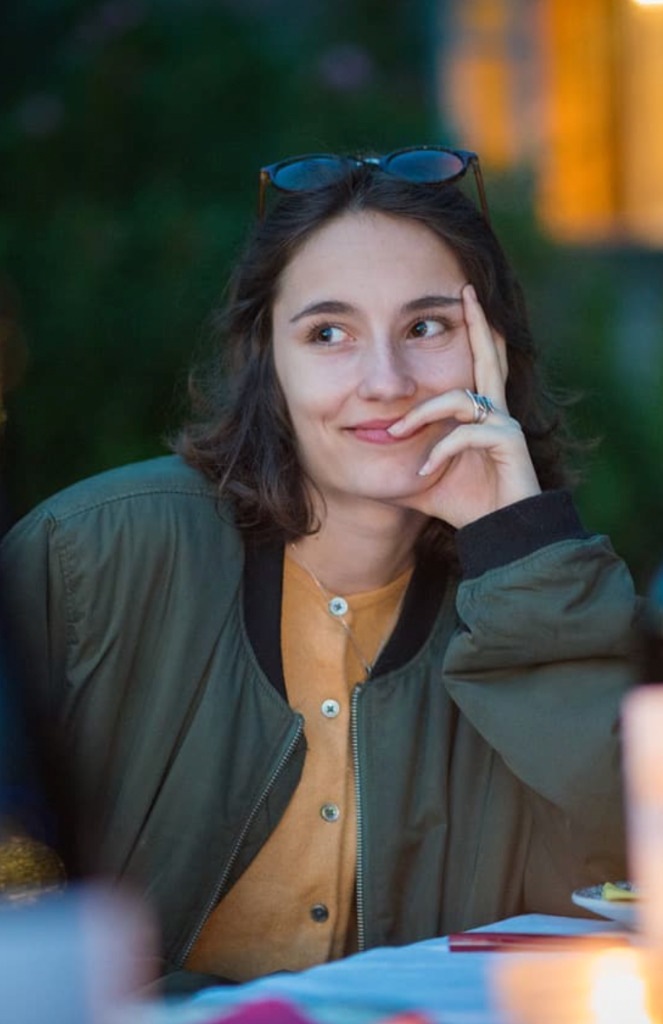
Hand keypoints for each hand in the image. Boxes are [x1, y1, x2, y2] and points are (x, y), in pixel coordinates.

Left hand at [387, 284, 540, 527]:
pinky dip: (439, 452)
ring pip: (457, 398)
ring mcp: (503, 426)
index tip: (461, 301)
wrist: (499, 536)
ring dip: (421, 414)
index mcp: (478, 413)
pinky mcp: (509, 444)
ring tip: (395, 433)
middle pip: (488, 357)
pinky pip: (465, 434)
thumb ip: (405, 456)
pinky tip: (424, 472)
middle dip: (477, 322)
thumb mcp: (423, 475)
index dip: (472, 334)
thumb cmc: (464, 504)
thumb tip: (372, 450)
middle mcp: (495, 412)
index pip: (475, 365)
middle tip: (466, 290)